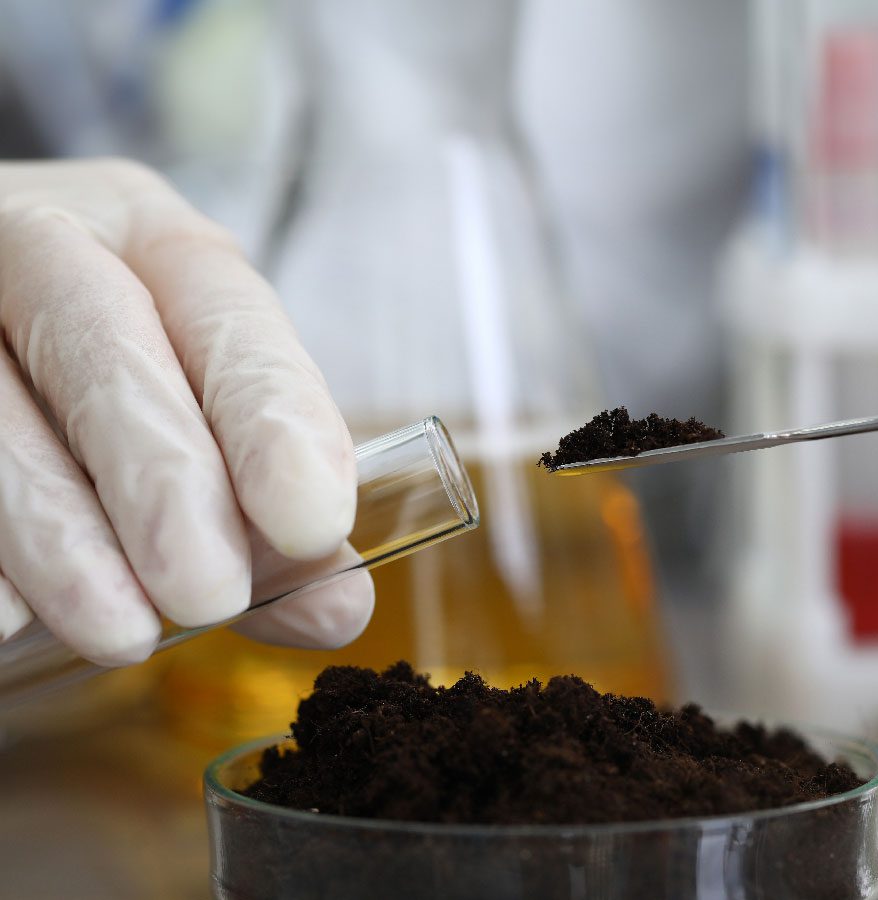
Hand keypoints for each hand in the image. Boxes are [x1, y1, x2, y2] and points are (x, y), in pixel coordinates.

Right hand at [0, 159, 372, 664]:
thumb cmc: (103, 366)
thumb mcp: (194, 401)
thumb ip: (265, 513)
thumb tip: (340, 608)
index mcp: (153, 239)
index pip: (227, 315)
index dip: (272, 417)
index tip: (314, 523)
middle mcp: (44, 243)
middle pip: (101, 348)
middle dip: (162, 479)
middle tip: (210, 594)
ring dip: (57, 532)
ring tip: (120, 632)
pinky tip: (6, 619)